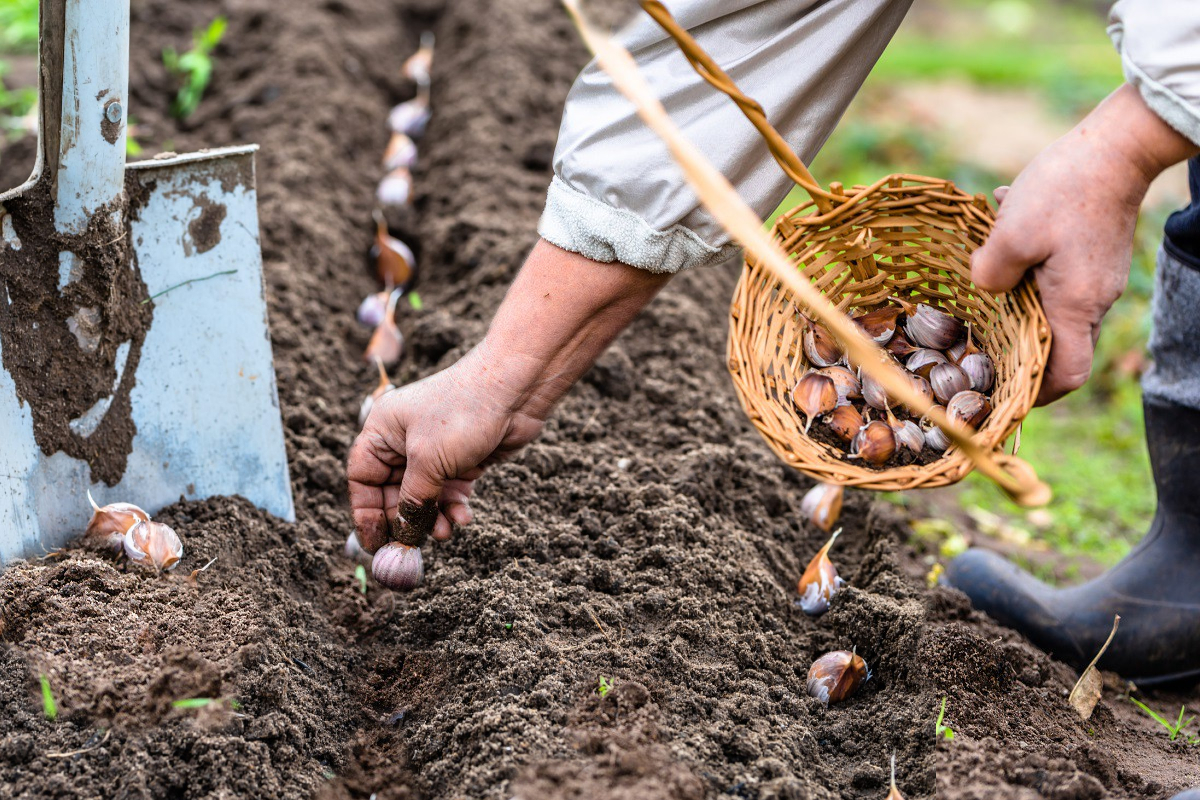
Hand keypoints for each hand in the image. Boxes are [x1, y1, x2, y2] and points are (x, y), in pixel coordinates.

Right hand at [347, 340, 544, 549]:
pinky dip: (454, 507)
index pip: (362, 478)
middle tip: (412, 547)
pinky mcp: (462, 459)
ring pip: (424, 496)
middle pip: (393, 492)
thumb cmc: (463, 414)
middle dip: (405, 519)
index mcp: (382, 430)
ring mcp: (435, 450)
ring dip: (432, 518)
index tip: (374, 543)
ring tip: (445, 533)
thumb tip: (402, 533)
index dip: (365, 512)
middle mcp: (404, 440)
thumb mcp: (429, 461)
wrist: (516, 390)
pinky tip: (463, 518)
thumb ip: (413, 500)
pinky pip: (449, 492)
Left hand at [971, 84, 1197, 404]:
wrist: (1116, 145)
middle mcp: (1094, 300)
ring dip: (1015, 293)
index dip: (1037, 393)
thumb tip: (983, 289)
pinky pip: (1056, 275)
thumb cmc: (1065, 189)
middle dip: (1016, 346)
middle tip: (977, 340)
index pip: (1066, 375)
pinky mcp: (1093, 256)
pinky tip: (1005, 225)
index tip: (1005, 391)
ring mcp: (1097, 278)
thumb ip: (989, 273)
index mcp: (1075, 306)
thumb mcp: (1011, 233)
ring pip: (1050, 305)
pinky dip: (1028, 263)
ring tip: (986, 264)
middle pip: (1056, 346)